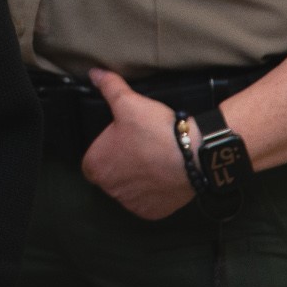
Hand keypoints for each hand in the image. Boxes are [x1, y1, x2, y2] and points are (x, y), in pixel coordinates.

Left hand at [80, 69, 194, 220]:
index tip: (119, 142)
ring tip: (152, 160)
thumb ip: (108, 86)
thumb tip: (95, 73)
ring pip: (129, 190)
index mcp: (95, 166)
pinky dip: (154, 192)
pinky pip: (148, 202)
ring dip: (137, 179)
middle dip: (121, 164)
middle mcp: (109, 189)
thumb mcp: (127, 101)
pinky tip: (162, 175)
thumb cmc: (154, 129)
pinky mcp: (152, 213)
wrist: (193, 155)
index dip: (105, 150)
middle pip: (110, 176)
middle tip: (139, 148)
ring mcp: (131, 203)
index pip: (92, 161)